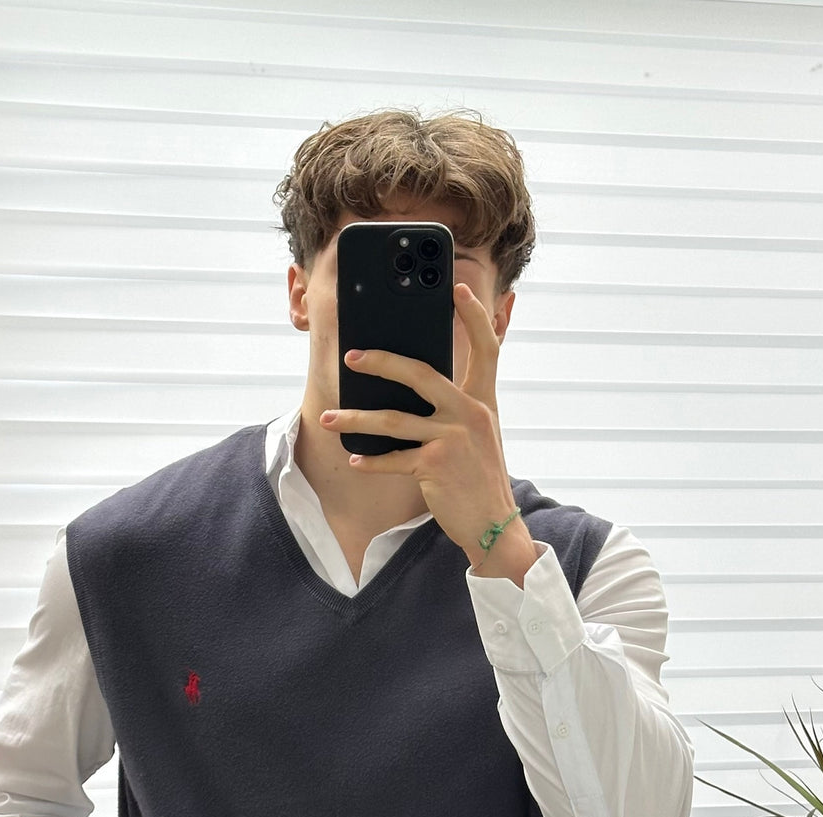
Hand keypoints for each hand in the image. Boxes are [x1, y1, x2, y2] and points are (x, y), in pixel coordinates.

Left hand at [319, 282, 538, 581]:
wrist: (494, 524)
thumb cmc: (479, 478)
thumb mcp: (478, 435)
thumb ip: (457, 407)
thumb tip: (415, 386)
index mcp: (483, 400)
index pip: (486, 346)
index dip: (473, 315)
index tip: (457, 287)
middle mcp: (471, 412)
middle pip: (420, 373)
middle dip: (381, 362)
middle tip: (351, 357)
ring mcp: (453, 439)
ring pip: (392, 420)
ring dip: (355, 420)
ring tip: (328, 418)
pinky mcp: (435, 466)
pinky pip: (393, 458)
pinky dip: (371, 460)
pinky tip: (355, 459)